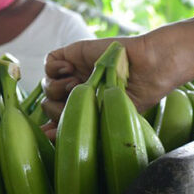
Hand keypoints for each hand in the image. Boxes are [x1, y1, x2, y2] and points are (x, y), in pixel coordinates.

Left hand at [41, 34, 175, 128]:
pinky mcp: (70, 56)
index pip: (58, 121)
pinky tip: (71, 70)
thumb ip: (79, 126)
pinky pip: (49, 63)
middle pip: (48, 105)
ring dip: (59, 88)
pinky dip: (55, 69)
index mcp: (87, 109)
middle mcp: (77, 92)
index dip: (50, 127)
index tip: (48, 132)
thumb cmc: (135, 96)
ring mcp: (73, 73)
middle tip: (78, 100)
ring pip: (46, 86)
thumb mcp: (107, 117)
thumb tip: (48, 137)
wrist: (146, 69)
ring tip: (79, 83)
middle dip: (57, 107)